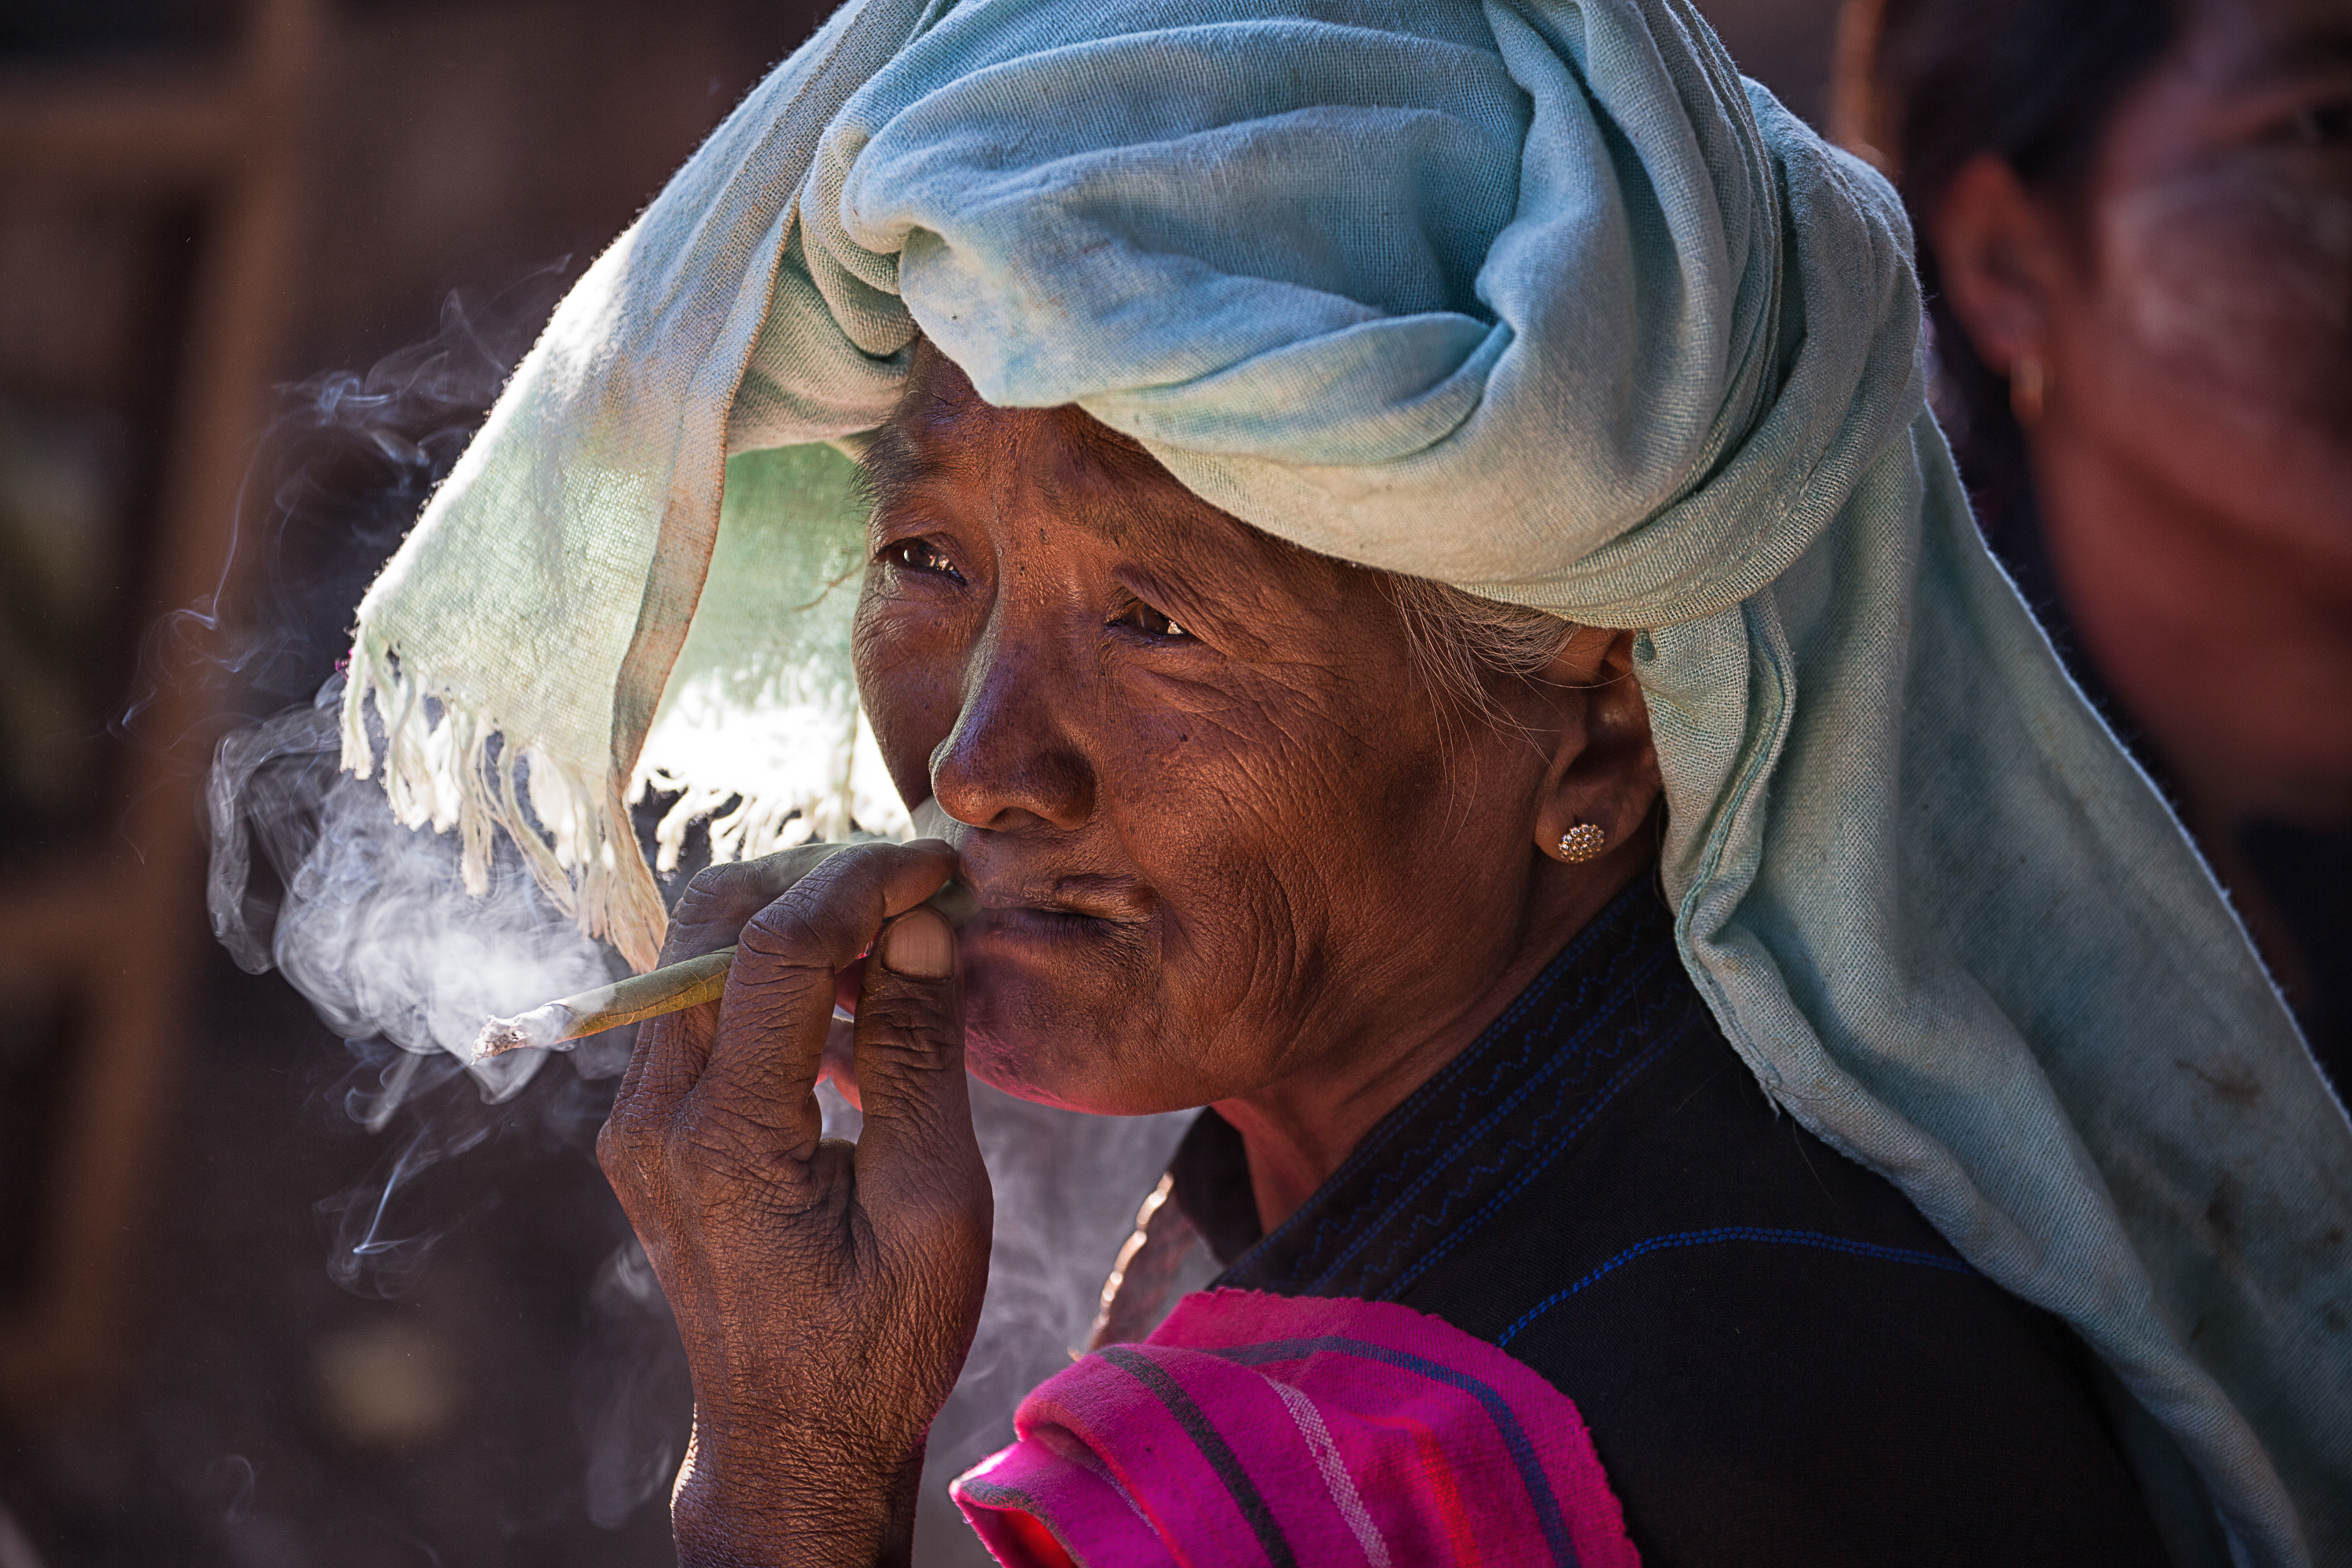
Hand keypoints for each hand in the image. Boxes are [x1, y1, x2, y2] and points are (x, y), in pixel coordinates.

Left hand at [598, 840, 991, 1566]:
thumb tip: (917, 928)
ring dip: (796, 926)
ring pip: (699, 957)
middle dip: (816, 880)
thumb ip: (916, 1056)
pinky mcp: (650, 1136)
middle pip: (711, 923)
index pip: (776, 945)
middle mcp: (653, 1118)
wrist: (792, 1450)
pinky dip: (775, 981)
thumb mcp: (932, 1204)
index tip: (941, 867)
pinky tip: (853, 1011)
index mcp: (723, 1140)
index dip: (864, 879)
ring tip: (898, 946)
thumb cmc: (878, 1347)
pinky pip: (702, 1012)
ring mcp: (639, 1126)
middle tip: (914, 892)